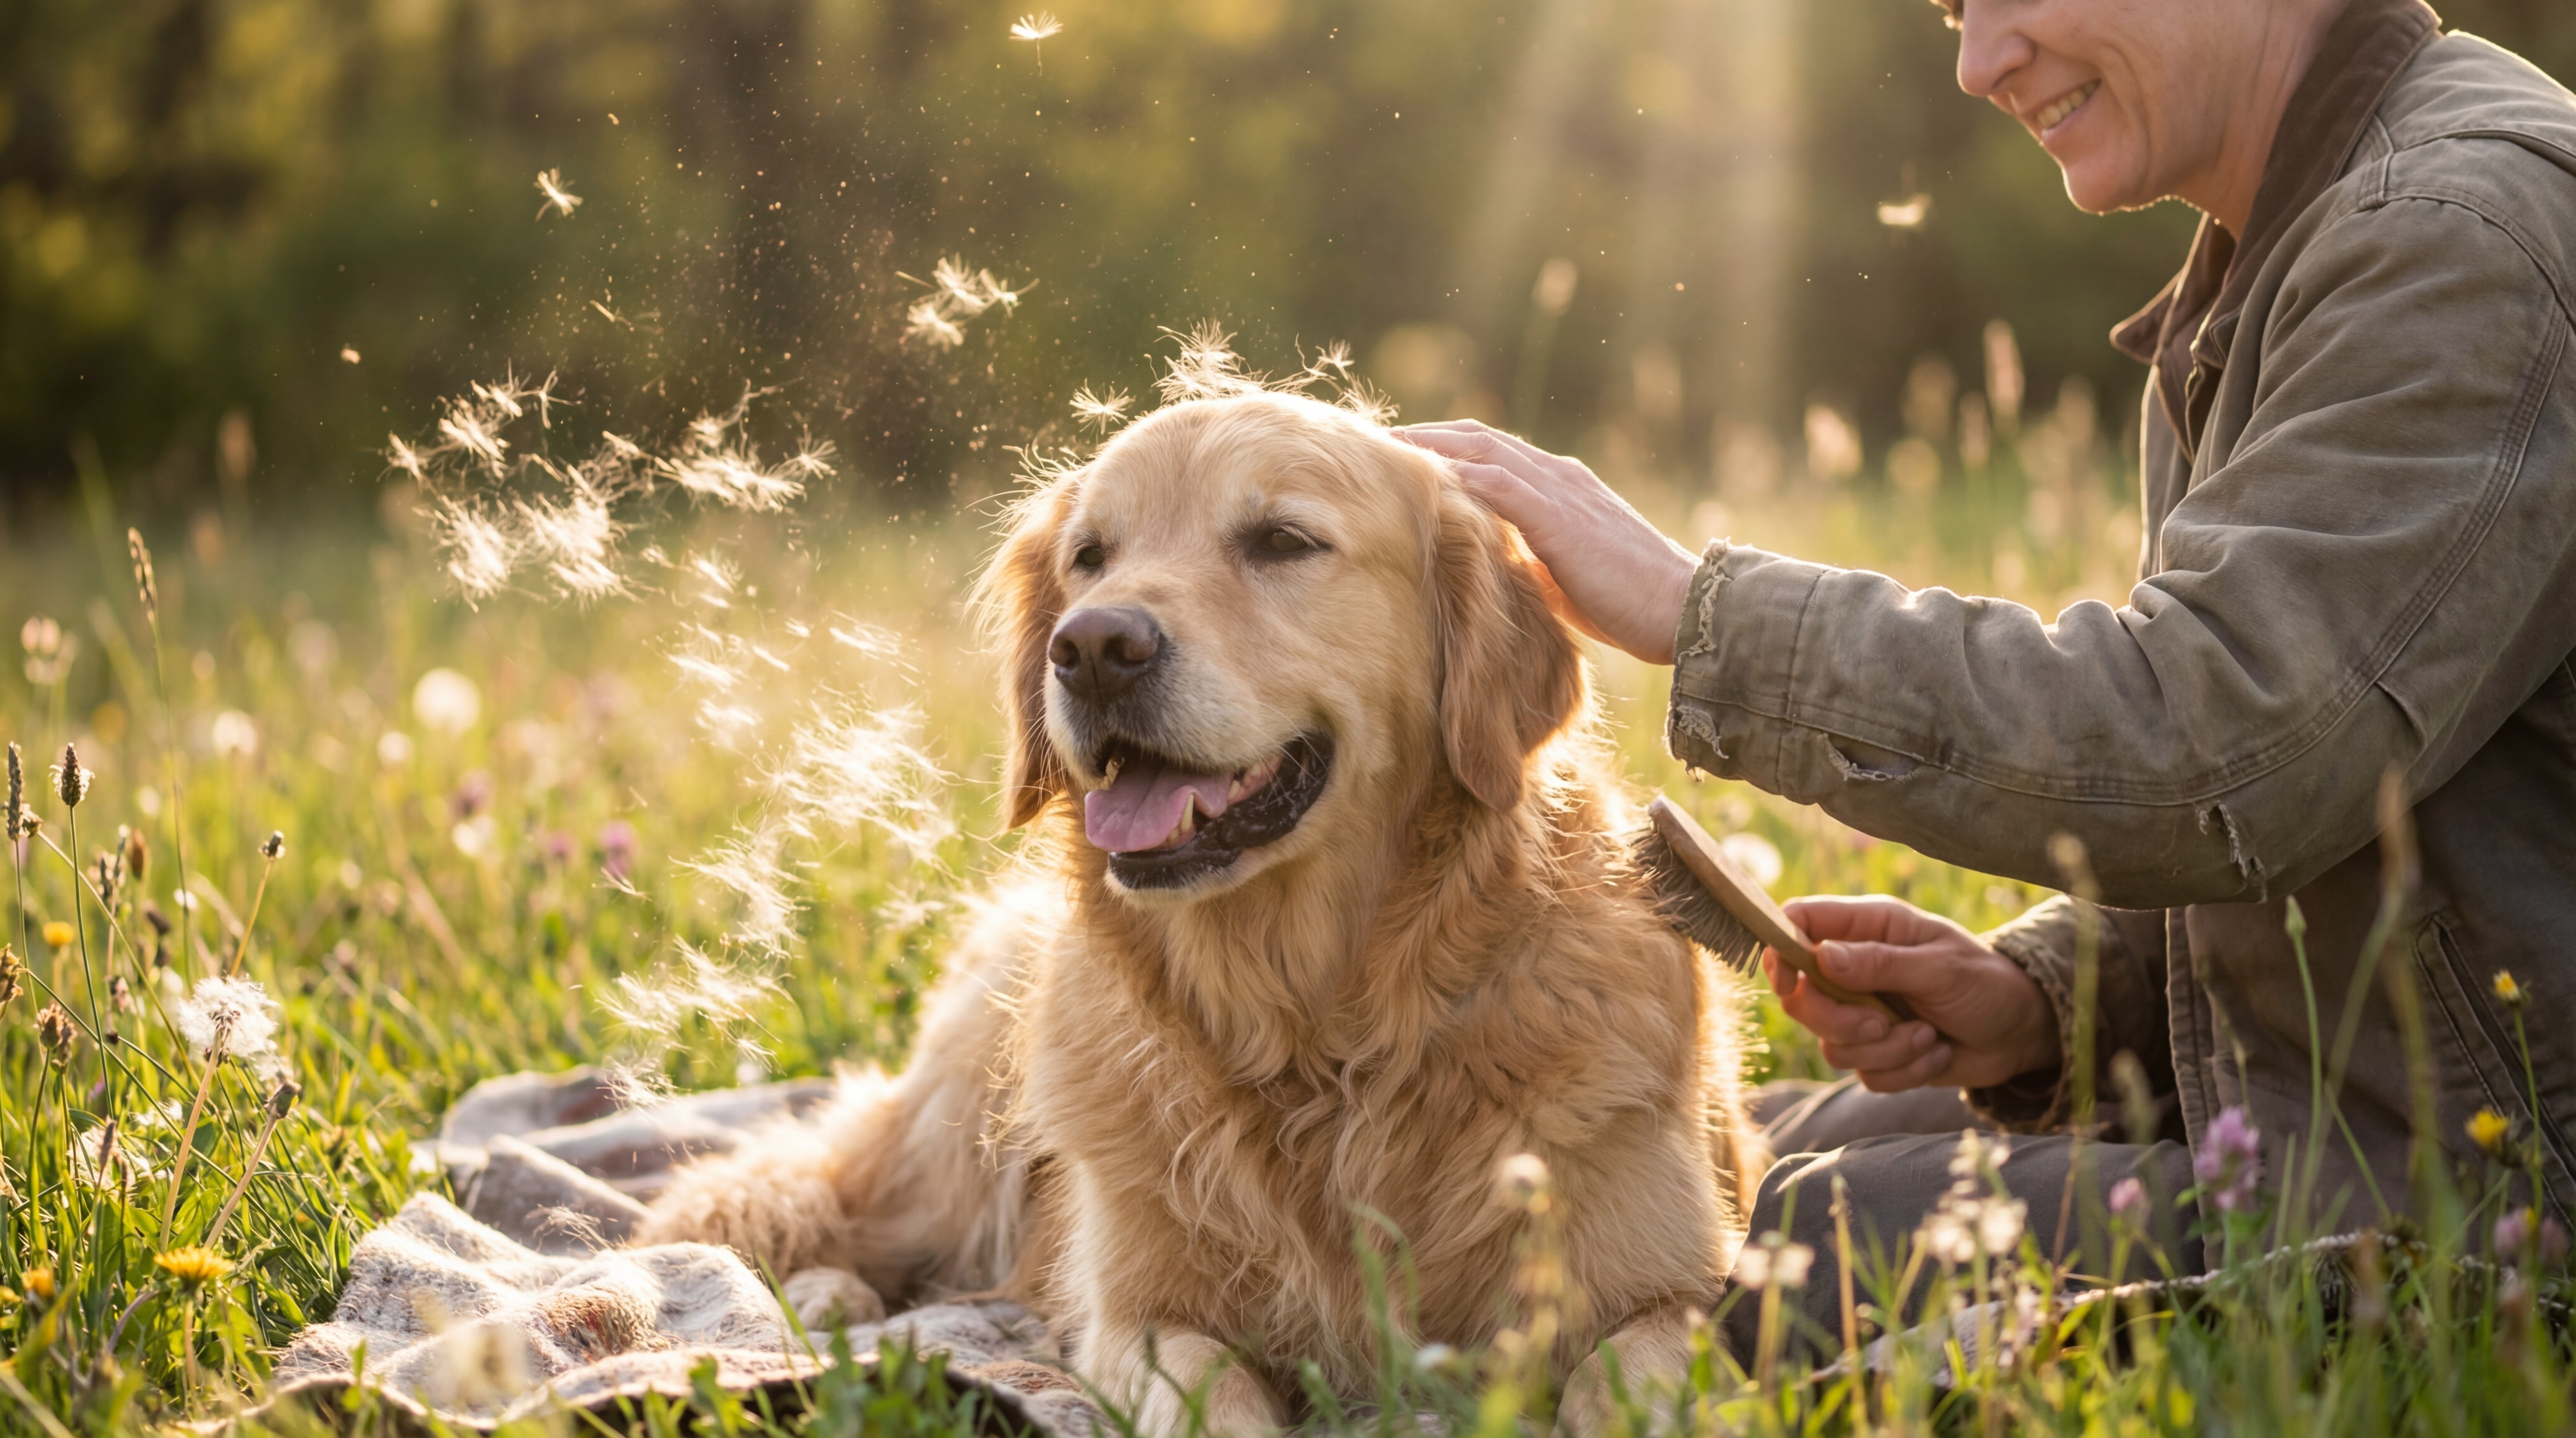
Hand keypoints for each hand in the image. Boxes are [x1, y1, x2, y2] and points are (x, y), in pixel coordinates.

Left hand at [1394, 420, 1699, 663]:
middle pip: (1479, 439)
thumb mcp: (1565, 573)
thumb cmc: (1627, 601)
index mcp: (1561, 487)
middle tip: (1378, 443)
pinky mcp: (1560, 517)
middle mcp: (1559, 476)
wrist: (1682, 607)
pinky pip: (1502, 484)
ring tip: (1386, 453)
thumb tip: (1490, 568)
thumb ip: (1529, 558)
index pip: (1493, 453)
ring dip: (1432, 448)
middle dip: (1428, 437)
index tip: (1403, 458)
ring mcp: (1560, 491)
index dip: (1447, 449)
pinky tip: (1426, 476)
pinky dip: (1462, 475)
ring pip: (1484, 451)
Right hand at [1763, 895, 2061, 1093]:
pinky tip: (1937, 1051)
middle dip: (1838, 1020)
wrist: (2023, 1032)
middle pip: (1801, 997)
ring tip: (1929, 1036)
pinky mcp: (1878, 1053)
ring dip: (1886, 1049)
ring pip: (1831, 1044)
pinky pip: (1864, 1073)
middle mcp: (1856, 968)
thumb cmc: (1988, 983)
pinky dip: (1904, 1071)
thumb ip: (1881, 961)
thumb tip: (1821, 957)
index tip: (1788, 980)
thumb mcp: (1941, 966)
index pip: (1799, 924)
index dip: (1780, 950)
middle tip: (1882, 1022)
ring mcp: (1863, 1013)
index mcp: (1868, 928)